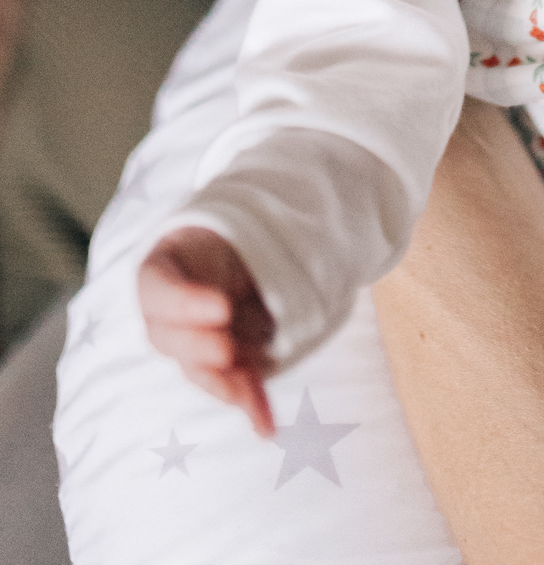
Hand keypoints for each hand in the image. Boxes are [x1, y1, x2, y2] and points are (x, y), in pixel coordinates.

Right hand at [139, 227, 276, 436]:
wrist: (234, 253)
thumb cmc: (226, 236)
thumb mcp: (226, 232)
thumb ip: (241, 253)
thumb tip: (254, 272)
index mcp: (162, 274)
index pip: (160, 289)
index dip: (188, 303)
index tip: (223, 307)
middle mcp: (169, 317)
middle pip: (170, 339)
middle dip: (199, 348)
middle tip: (227, 350)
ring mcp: (192, 345)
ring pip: (198, 370)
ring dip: (225, 383)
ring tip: (244, 394)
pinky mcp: (220, 366)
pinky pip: (233, 386)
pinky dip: (253, 406)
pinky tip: (267, 426)